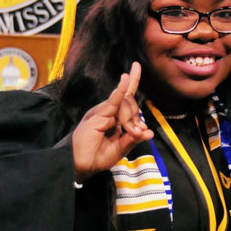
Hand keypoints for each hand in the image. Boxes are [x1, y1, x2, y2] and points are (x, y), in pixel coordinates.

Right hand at [72, 62, 152, 181]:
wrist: (81, 165)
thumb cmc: (98, 156)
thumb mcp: (121, 149)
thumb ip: (133, 139)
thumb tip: (149, 132)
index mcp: (114, 117)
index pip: (126, 96)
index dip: (133, 81)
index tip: (136, 66)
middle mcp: (108, 111)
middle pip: (129, 103)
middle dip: (136, 117)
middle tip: (135, 133)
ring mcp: (103, 112)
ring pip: (125, 105)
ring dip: (130, 119)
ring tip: (127, 133)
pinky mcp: (98, 115)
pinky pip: (113, 101)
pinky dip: (120, 90)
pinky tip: (126, 78)